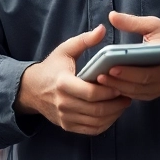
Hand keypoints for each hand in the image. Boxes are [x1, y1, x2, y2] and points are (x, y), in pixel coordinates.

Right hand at [16, 24, 132, 135]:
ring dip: (114, 115)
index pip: (90, 93)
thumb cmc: (52, 68)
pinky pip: (92, 130)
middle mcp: (63, 103)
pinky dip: (105, 124)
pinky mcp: (67, 126)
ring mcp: (65, 117)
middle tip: (127, 96)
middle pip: (96, 110)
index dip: (109, 92)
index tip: (120, 86)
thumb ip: (84, 40)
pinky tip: (112, 114)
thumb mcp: (65, 50)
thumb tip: (102, 29)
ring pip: (96, 122)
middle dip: (116, 104)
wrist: (31, 90)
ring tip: (122, 104)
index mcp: (63, 83)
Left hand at [96, 12, 159, 100]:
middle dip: (118, 82)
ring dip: (119, 88)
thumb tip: (112, 16)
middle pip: (139, 86)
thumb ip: (132, 22)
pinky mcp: (157, 91)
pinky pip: (139, 95)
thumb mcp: (154, 25)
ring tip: (102, 81)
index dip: (129, 73)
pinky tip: (111, 86)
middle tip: (100, 76)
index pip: (147, 73)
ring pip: (137, 93)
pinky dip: (125, 92)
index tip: (111, 67)